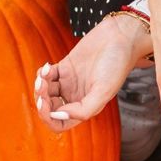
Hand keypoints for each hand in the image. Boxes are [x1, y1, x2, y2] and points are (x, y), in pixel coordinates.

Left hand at [32, 13, 148, 132]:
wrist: (119, 37)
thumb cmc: (117, 64)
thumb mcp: (104, 91)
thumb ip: (83, 109)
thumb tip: (59, 116)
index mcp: (85, 107)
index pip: (60, 124)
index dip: (49, 119)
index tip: (46, 105)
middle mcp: (75, 97)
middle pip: (50, 108)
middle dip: (41, 101)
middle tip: (42, 87)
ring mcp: (69, 82)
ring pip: (46, 92)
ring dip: (40, 86)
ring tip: (45, 75)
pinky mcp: (65, 67)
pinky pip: (47, 76)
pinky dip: (42, 73)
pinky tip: (48, 67)